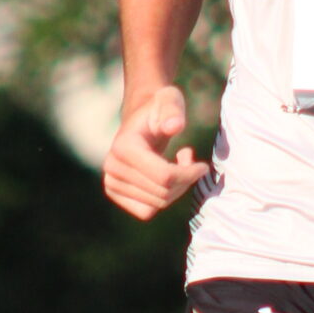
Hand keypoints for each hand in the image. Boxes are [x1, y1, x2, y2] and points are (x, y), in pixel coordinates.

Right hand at [103, 86, 208, 220]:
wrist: (140, 120)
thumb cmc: (159, 109)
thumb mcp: (169, 101)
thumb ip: (173, 111)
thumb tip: (174, 126)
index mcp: (124, 147)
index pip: (164, 177)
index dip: (189, 174)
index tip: (202, 165)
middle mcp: (112, 167)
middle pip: (162, 193)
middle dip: (184, 181)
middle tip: (192, 163)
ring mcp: (111, 182)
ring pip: (157, 204)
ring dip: (175, 189)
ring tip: (178, 166)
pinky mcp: (115, 193)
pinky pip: (146, 211)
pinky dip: (162, 199)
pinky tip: (166, 180)